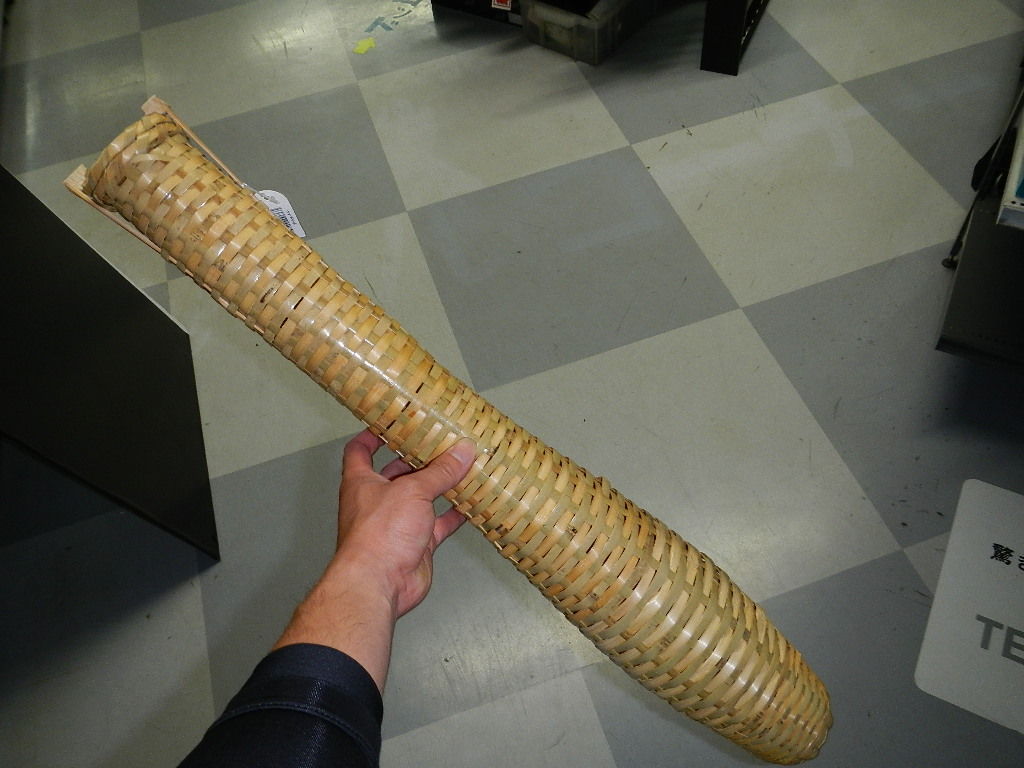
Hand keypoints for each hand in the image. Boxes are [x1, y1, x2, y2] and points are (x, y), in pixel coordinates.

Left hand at [273, 429, 475, 690]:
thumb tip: (461, 452)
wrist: (380, 583)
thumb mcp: (412, 490)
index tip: (391, 421)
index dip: (372, 435)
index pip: (360, 451)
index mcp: (362, 482)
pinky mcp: (416, 544)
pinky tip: (471, 504)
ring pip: (422, 499)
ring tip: (462, 466)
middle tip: (441, 443)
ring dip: (440, 486)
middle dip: (418, 460)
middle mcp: (377, 501)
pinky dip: (454, 515)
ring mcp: (397, 524)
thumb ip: (439, 472)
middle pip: (398, 473)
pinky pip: (438, 525)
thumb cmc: (378, 536)